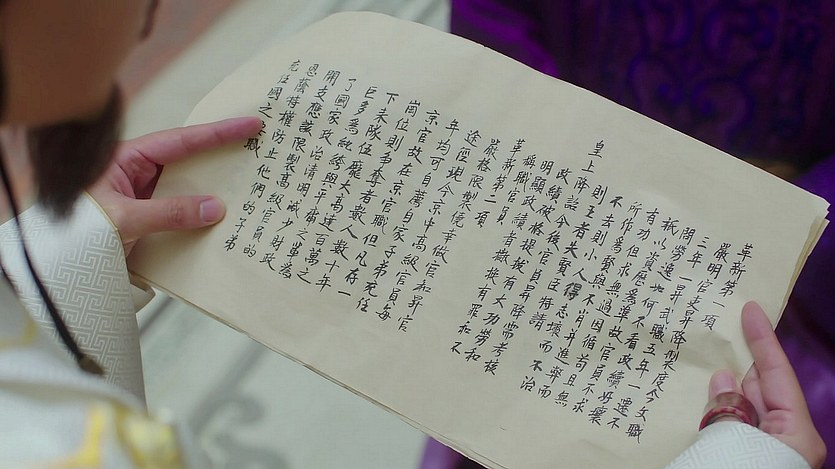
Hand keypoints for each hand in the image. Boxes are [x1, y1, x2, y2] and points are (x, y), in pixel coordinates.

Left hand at [88, 116, 261, 255]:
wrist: (54, 264)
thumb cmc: (76, 231)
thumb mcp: (123, 219)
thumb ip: (169, 212)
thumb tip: (215, 208)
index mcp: (128, 159)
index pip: (180, 141)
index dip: (217, 133)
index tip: (249, 125)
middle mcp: (138, 174)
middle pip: (189, 161)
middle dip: (221, 157)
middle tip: (257, 152)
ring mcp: (144, 196)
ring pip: (186, 188)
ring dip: (212, 191)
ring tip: (247, 189)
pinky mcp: (148, 219)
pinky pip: (180, 212)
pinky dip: (200, 217)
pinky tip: (219, 224)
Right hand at [708, 301, 825, 467]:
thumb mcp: (732, 444)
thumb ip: (728, 410)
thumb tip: (723, 379)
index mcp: (796, 436)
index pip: (779, 375)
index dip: (763, 340)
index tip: (751, 308)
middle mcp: (788, 441)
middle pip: (765, 391)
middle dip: (744, 363)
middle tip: (724, 330)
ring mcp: (768, 452)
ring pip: (748, 410)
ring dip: (727, 387)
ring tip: (706, 359)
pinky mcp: (750, 459)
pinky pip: (738, 427)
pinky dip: (721, 411)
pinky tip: (704, 397)